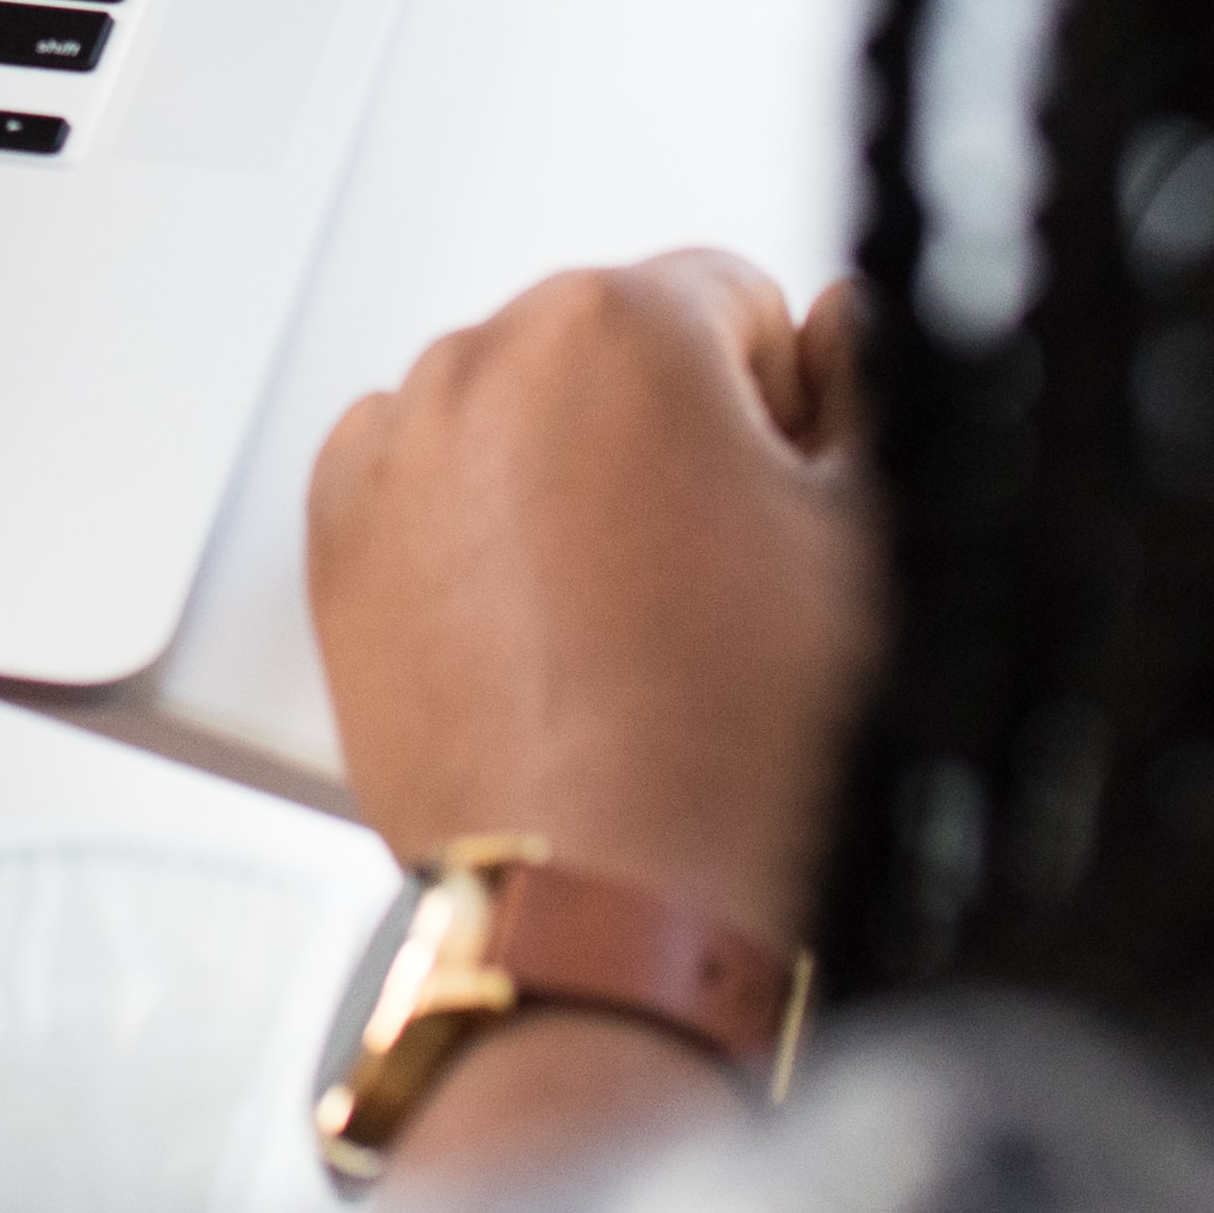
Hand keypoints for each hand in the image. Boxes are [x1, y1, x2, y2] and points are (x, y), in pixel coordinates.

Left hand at [307, 255, 880, 959]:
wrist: (611, 911)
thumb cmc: (745, 743)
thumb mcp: (874, 535)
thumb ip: (873, 378)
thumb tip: (840, 319)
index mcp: (623, 322)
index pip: (737, 302)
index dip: (784, 414)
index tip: (777, 513)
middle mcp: (487, 357)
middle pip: (617, 350)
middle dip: (668, 438)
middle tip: (706, 587)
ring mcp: (398, 447)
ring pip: (521, 414)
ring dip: (570, 479)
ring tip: (621, 625)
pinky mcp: (339, 536)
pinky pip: (427, 480)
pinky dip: (474, 528)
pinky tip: (537, 629)